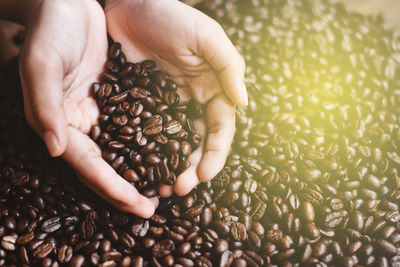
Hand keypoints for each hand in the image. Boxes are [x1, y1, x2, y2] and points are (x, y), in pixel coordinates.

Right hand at [19, 0, 156, 216]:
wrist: (66, 4)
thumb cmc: (49, 30)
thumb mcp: (41, 64)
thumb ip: (45, 107)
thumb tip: (56, 149)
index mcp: (62, 122)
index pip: (88, 165)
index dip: (112, 188)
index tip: (138, 206)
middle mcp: (83, 124)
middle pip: (107, 166)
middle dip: (129, 189)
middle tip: (154, 208)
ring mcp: (102, 113)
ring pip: (125, 150)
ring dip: (144, 171)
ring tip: (168, 187)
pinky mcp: (118, 99)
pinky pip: (137, 125)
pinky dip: (151, 141)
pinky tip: (171, 150)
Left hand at [105, 0, 246, 195]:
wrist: (131, 2)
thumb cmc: (172, 15)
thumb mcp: (206, 36)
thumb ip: (228, 66)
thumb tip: (243, 102)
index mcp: (213, 88)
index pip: (219, 128)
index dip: (214, 153)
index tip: (204, 175)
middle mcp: (191, 101)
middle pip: (196, 142)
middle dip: (192, 168)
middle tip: (178, 189)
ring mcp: (165, 105)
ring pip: (172, 143)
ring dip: (168, 166)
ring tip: (159, 188)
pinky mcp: (140, 103)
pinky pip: (143, 132)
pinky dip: (144, 151)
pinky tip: (137, 167)